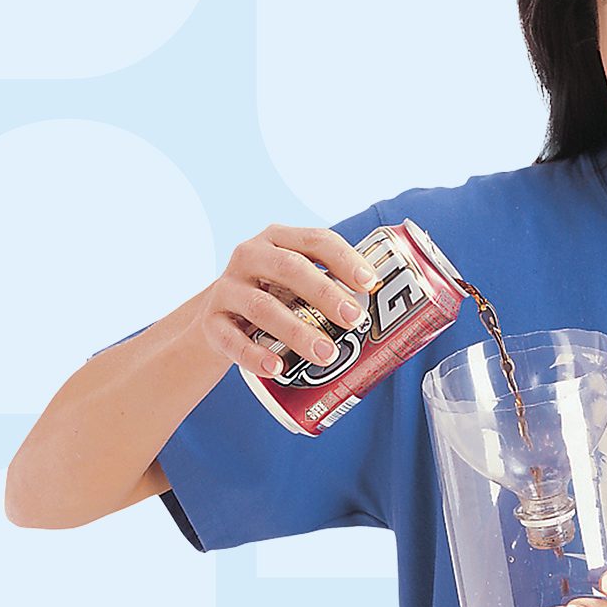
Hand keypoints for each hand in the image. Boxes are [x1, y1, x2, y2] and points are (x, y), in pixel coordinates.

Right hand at [199, 224, 381, 377]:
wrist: (214, 319)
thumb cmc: (274, 296)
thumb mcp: (296, 282)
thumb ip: (331, 285)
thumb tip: (396, 313)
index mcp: (278, 239)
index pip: (315, 239)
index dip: (344, 259)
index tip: (370, 282)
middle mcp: (249, 256)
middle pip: (289, 269)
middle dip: (325, 293)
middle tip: (354, 319)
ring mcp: (227, 288)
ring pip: (262, 307)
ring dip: (297, 331)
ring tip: (326, 354)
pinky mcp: (211, 323)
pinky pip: (232, 340)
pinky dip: (255, 355)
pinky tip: (277, 368)